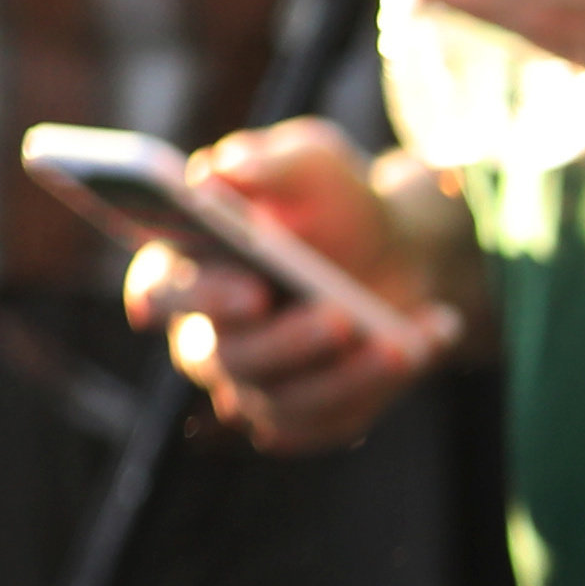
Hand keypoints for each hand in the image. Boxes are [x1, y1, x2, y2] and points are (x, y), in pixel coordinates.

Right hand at [122, 121, 458, 453]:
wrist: (400, 250)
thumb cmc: (334, 202)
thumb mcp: (311, 163)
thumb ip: (267, 162)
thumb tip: (220, 172)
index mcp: (187, 270)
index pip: (159, 292)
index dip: (189, 298)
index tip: (246, 290)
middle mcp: (209, 335)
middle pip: (224, 356)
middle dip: (285, 341)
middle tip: (337, 316)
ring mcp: (254, 384)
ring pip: (281, 401)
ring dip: (345, 376)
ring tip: (400, 344)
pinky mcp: (303, 418)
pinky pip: (330, 422)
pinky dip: (381, 387)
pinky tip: (425, 343)